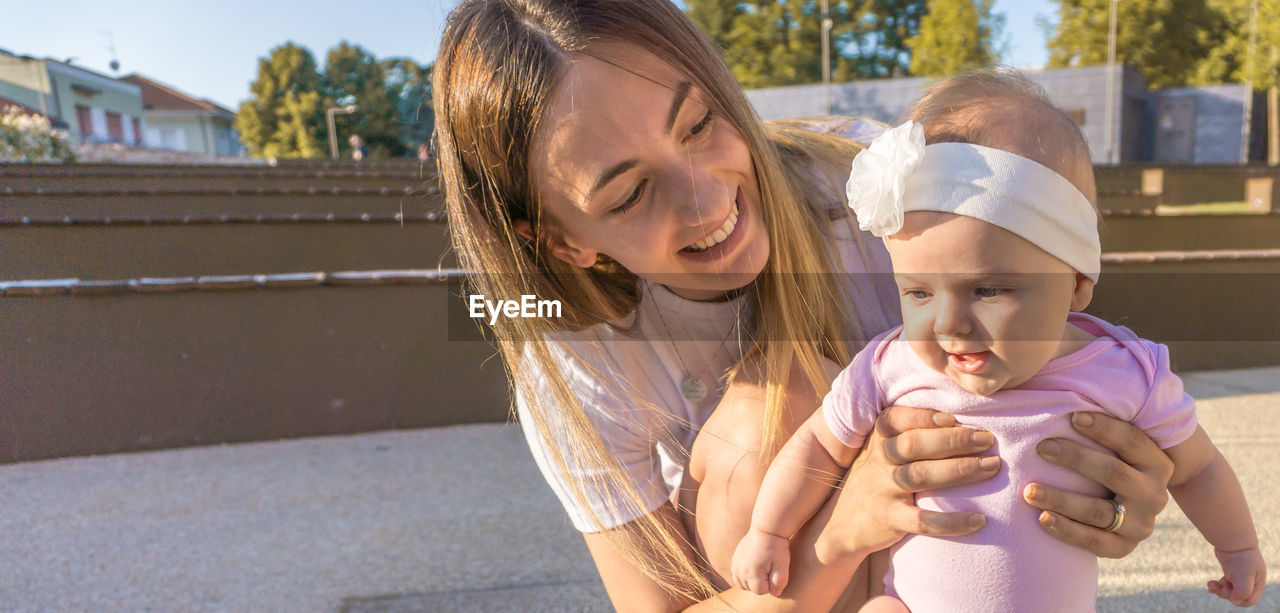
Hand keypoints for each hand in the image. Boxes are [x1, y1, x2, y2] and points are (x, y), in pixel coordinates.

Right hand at [731, 529, 790, 596]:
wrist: (767, 529)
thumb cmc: (777, 547)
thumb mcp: (783, 566)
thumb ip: (779, 583)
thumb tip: (775, 593)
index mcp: (752, 573)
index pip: (760, 591)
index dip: (770, 585)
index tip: (775, 572)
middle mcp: (740, 571)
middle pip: (751, 588)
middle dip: (761, 583)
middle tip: (770, 568)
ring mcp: (736, 564)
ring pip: (742, 583)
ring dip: (752, 580)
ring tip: (763, 569)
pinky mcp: (735, 559)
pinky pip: (737, 575)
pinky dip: (744, 575)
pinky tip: (754, 568)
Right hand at [821, 405, 997, 559]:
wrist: (844, 522)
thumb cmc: (877, 478)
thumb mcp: (881, 450)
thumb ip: (909, 433)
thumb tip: (961, 416)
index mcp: (878, 439)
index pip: (896, 420)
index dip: (923, 417)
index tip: (953, 417)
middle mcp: (878, 461)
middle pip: (913, 445)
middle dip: (953, 440)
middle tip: (987, 439)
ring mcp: (882, 490)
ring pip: (920, 476)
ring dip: (959, 470)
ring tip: (991, 466)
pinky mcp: (890, 519)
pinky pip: (922, 520)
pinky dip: (951, 521)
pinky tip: (978, 519)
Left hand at [1023, 411, 1174, 557]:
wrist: (1129, 513)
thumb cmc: (1107, 464)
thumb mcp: (1114, 447)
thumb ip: (1095, 426)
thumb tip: (1053, 392)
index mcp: (1156, 462)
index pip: (1132, 439)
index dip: (1103, 427)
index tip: (1071, 416)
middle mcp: (1155, 493)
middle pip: (1113, 473)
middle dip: (1075, 458)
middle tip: (1041, 447)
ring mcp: (1142, 524)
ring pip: (1099, 511)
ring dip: (1061, 499)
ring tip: (1029, 490)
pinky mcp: (1125, 548)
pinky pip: (1096, 543)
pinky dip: (1068, 531)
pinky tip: (1042, 518)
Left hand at [1210, 547, 1265, 606]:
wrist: (1232, 538)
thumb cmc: (1240, 557)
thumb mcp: (1244, 576)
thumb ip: (1243, 591)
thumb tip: (1235, 600)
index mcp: (1257, 583)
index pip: (1249, 600)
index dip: (1238, 600)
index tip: (1228, 591)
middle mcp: (1250, 581)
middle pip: (1238, 596)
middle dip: (1226, 593)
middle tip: (1217, 585)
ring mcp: (1240, 576)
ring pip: (1230, 591)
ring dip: (1220, 590)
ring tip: (1210, 584)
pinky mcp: (1231, 572)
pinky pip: (1225, 584)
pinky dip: (1217, 586)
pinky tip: (1211, 584)